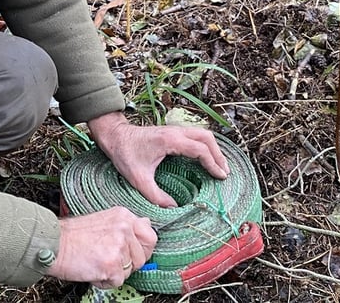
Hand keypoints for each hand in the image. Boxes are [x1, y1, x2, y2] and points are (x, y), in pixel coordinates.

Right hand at [46, 207, 156, 288]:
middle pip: (142, 257)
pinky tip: (93, 269)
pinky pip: (117, 281)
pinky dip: (104, 281)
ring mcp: (119, 245)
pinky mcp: (111, 264)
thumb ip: (126, 225)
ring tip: (97, 262)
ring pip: (130, 271)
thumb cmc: (74, 235)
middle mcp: (124, 228)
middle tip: (110, 260)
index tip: (133, 254)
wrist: (54, 244)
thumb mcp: (105, 219)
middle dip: (128, 264)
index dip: (143, 250)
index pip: (150, 236)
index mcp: (124, 216)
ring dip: (114, 272)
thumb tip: (147, 225)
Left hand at [87, 112, 230, 207]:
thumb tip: (173, 209)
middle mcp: (175, 132)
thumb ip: (155, 196)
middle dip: (218, 155)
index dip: (213, 163)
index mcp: (170, 140)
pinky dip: (205, 145)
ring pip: (202, 133)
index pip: (200, 149)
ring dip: (213, 148)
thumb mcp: (138, 178)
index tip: (221, 177)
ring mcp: (174, 130)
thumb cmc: (124, 154)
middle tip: (225, 173)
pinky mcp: (172, 132)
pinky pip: (195, 135)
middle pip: (206, 137)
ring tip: (220, 166)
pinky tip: (206, 158)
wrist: (115, 136)